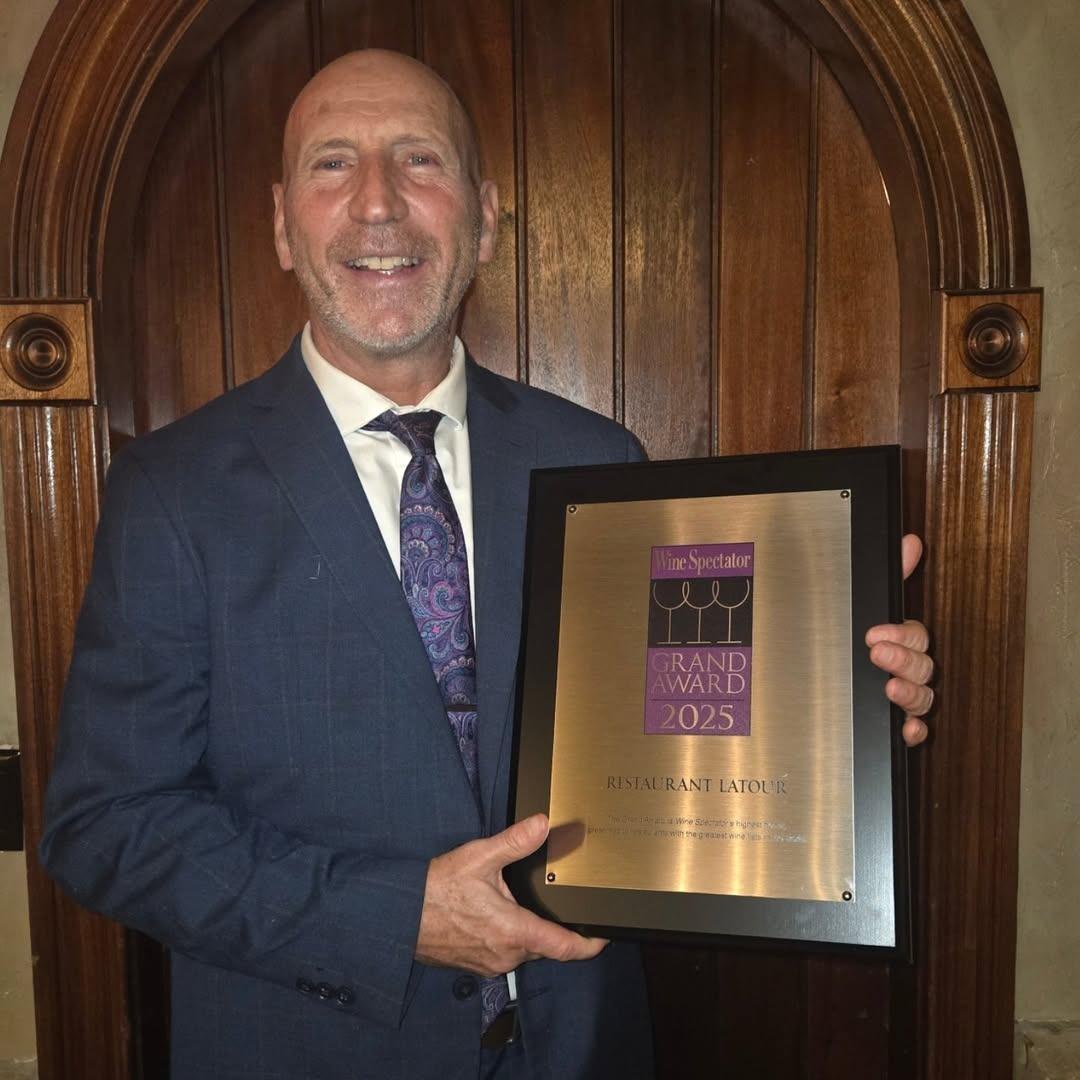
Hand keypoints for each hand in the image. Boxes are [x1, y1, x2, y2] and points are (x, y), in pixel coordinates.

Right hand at [416, 813, 607, 975]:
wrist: (399, 916)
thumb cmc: (435, 890)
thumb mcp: (479, 857)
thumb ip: (515, 842)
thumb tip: (543, 824)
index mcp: (514, 931)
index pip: (565, 947)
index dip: (590, 944)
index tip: (604, 935)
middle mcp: (506, 955)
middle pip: (545, 946)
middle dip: (553, 927)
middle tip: (555, 903)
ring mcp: (490, 964)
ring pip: (523, 950)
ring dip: (527, 930)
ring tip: (520, 904)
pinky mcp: (475, 964)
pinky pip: (503, 953)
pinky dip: (507, 937)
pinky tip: (495, 915)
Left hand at [865, 534, 933, 746]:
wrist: (822, 682)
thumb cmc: (856, 639)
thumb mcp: (868, 605)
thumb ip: (894, 574)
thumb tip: (910, 541)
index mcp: (903, 642)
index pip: (916, 637)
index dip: (901, 635)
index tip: (875, 634)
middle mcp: (908, 671)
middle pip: (923, 667)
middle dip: (903, 660)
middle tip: (878, 654)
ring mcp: (905, 698)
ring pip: (923, 698)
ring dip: (911, 694)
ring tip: (889, 688)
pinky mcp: (895, 724)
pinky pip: (917, 730)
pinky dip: (913, 731)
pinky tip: (904, 729)